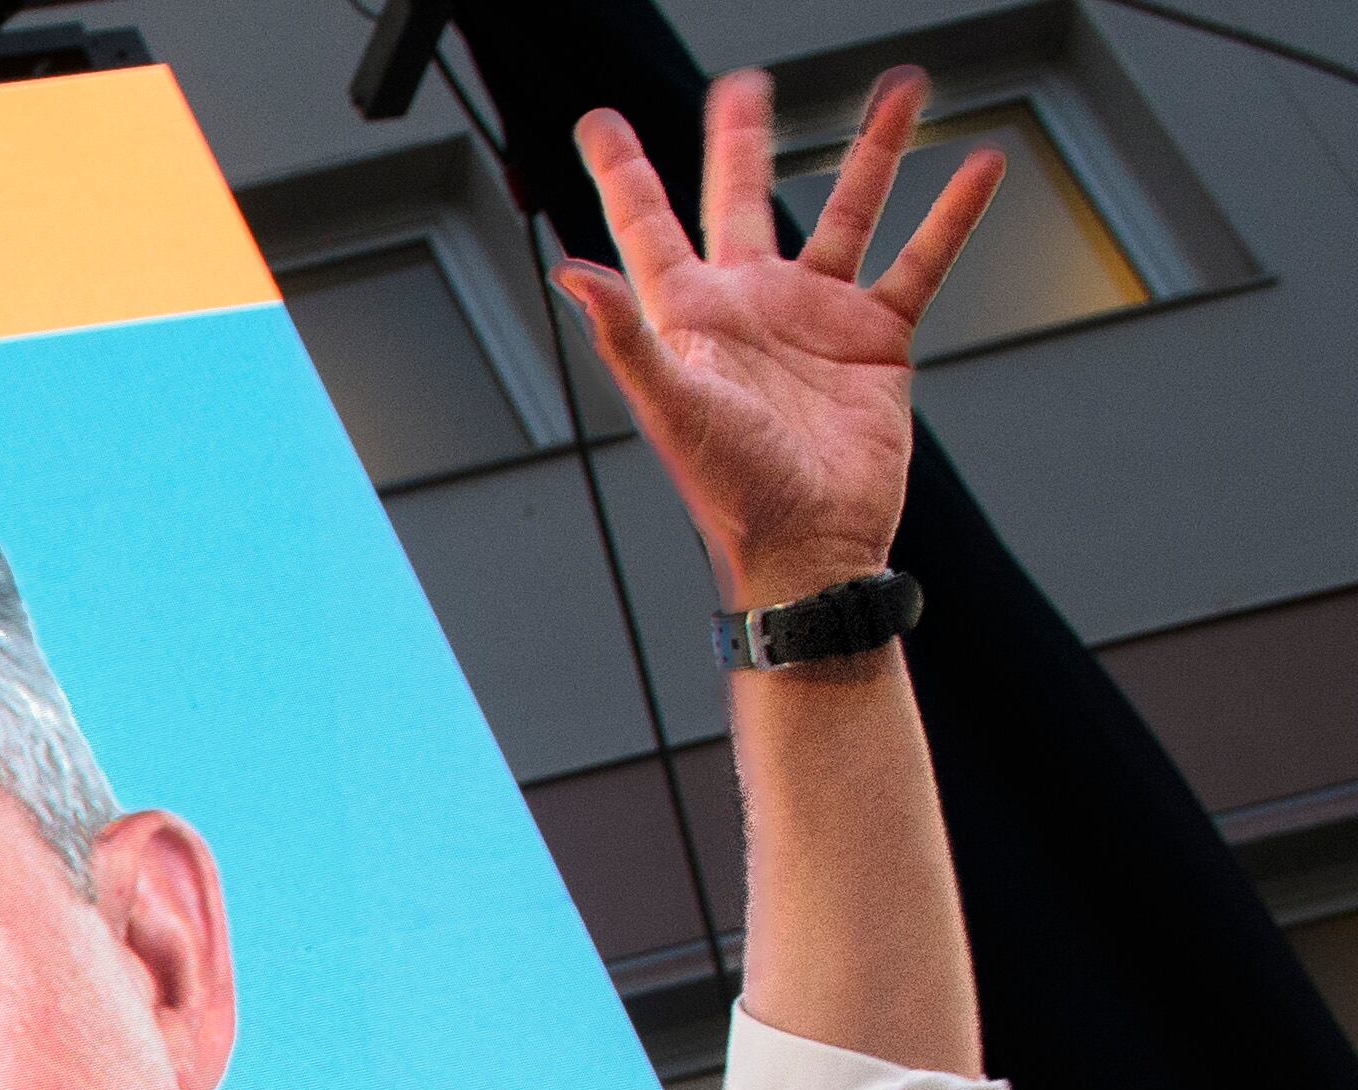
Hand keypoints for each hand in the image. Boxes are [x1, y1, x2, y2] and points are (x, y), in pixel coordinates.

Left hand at [557, 68, 998, 610]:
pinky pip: (920, 261)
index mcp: (690, 316)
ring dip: (873, 150)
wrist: (811, 544)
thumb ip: (625, 334)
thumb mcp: (671, 405)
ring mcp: (816, 317)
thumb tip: (570, 272)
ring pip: (849, 211)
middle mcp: (751, 306)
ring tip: (901, 86)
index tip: (599, 121)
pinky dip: (952, 216)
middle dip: (742, 141)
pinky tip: (978, 166)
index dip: (624, 173)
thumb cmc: (730, 492)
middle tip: (744, 85)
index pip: (649, 227)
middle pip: (743, 200)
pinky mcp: (877, 339)